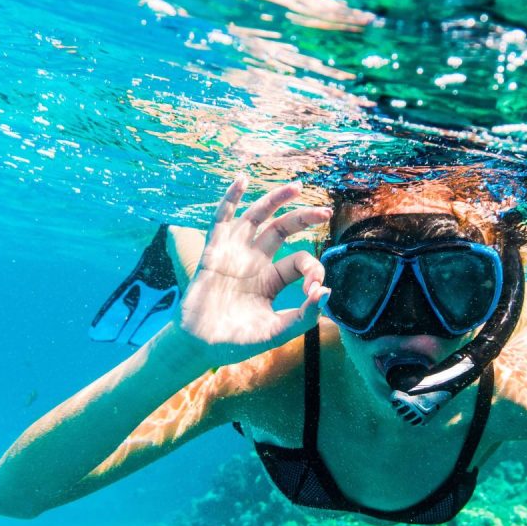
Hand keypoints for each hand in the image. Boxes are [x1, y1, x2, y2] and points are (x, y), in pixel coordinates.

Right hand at [178, 175, 331, 364]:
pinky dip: (231, 198)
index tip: (315, 288)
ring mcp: (235, 253)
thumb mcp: (277, 332)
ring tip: (296, 186)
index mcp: (273, 279)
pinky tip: (242, 179)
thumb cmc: (237, 342)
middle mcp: (256, 261)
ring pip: (257, 217)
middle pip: (283, 228)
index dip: (313, 268)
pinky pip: (221, 219)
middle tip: (325, 210)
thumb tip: (327, 292)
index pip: (299, 260)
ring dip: (276, 199)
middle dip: (304, 217)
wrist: (199, 346)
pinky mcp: (214, 252)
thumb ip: (304, 317)